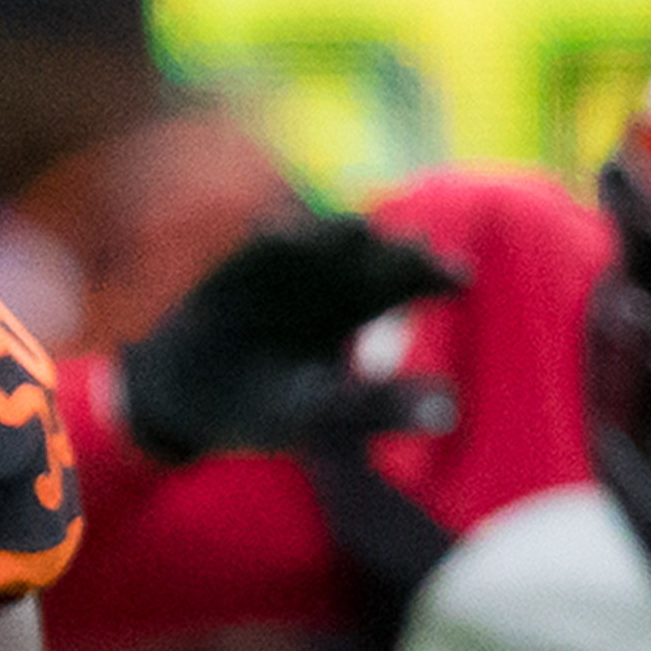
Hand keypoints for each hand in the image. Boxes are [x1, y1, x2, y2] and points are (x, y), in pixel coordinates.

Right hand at [117, 214, 466, 468]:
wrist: (190, 397)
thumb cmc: (268, 411)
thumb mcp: (328, 417)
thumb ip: (384, 408)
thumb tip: (453, 411)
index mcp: (365, 304)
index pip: (415, 276)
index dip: (437, 273)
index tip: (459, 280)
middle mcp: (336, 272)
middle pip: (381, 247)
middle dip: (396, 246)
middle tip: (411, 251)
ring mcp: (292, 260)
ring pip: (330, 234)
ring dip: (342, 233)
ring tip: (356, 234)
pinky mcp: (246, 259)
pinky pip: (267, 238)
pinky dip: (275, 235)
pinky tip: (277, 234)